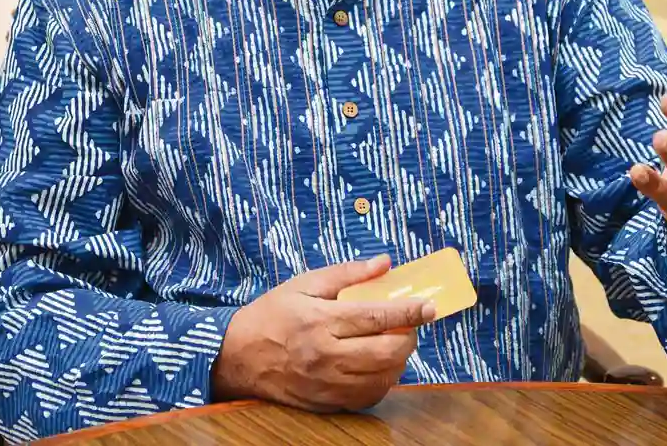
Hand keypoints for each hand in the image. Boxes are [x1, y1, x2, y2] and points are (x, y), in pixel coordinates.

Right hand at [211, 255, 435, 412]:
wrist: (236, 356)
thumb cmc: (271, 315)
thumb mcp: (305, 284)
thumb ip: (347, 274)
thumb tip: (384, 263)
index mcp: (320, 321)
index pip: (377, 317)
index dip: (410, 311)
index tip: (429, 306)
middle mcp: (325, 355)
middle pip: (387, 352)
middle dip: (409, 337)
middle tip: (411, 326)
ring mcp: (326, 384)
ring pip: (382, 378)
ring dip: (399, 361)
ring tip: (395, 344)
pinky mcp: (325, 403)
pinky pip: (367, 398)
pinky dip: (382, 382)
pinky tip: (379, 367)